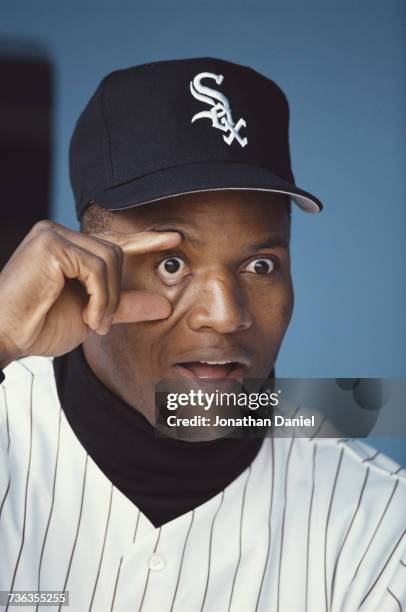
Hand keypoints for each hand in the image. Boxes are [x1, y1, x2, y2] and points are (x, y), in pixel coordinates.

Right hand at [0, 220, 180, 366]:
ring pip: (109, 259)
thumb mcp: (93, 315)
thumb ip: (124, 305)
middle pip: (114, 253)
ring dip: (107, 298)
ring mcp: (52, 235)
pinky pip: (95, 266)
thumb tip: (163, 304)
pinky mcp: (50, 243)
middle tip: (101, 322)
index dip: (145, 241)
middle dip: (114, 292)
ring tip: (92, 321)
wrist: (6, 337)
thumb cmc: (40, 326)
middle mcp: (59, 235)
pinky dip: (99, 295)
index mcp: (68, 249)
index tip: (174, 239)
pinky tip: (86, 314)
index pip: (113, 242)